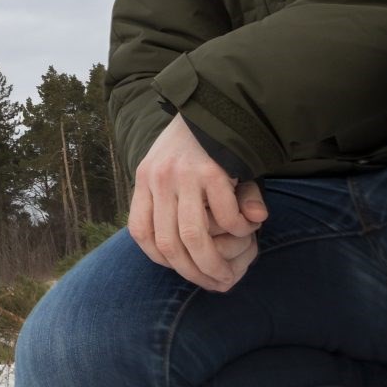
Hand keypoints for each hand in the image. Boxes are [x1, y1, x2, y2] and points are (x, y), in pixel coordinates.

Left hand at [129, 115, 267, 292]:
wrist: (216, 102)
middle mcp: (159, 178)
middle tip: (213, 284)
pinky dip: (236, 230)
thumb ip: (184, 208)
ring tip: (227, 275)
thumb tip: (181, 249)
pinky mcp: (212, 170)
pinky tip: (246, 229)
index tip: (181, 268)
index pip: (140, 232)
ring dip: (212, 263)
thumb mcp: (177, 170)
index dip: (160, 258)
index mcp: (145, 178)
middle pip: (167, 243)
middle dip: (191, 272)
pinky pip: (224, 215)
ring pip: (192, 237)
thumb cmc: (195, 144)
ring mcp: (184, 175)